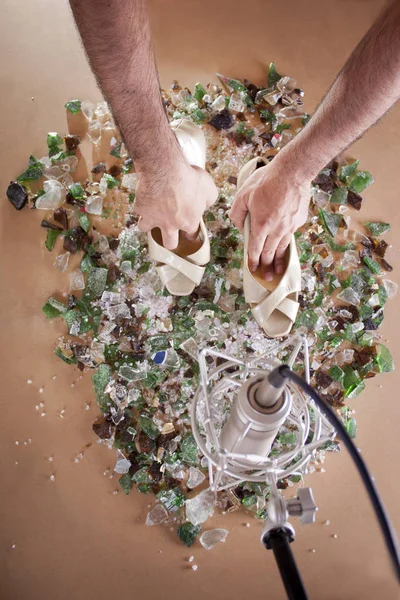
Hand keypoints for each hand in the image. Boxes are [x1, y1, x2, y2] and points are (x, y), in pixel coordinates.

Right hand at [134, 161, 217, 249]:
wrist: (165, 170)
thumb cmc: (189, 178)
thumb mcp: (209, 188)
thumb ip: (209, 200)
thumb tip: (206, 203)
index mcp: (188, 222)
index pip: (191, 234)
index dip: (190, 231)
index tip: (189, 228)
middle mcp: (170, 225)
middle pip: (169, 243)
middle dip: (170, 241)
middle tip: (169, 233)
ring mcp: (153, 218)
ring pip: (145, 228)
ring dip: (147, 223)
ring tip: (150, 215)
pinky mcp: (140, 208)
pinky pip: (138, 208)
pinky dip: (140, 204)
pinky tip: (144, 197)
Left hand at [230, 156, 309, 279]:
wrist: (293, 171)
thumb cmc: (267, 180)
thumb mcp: (243, 194)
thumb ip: (237, 212)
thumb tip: (239, 224)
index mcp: (261, 225)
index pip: (255, 249)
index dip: (253, 261)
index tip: (253, 268)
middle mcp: (276, 229)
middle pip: (270, 252)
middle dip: (267, 266)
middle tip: (267, 277)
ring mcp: (289, 226)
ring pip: (283, 247)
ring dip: (280, 261)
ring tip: (279, 271)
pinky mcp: (299, 220)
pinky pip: (291, 235)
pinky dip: (287, 245)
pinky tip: (286, 248)